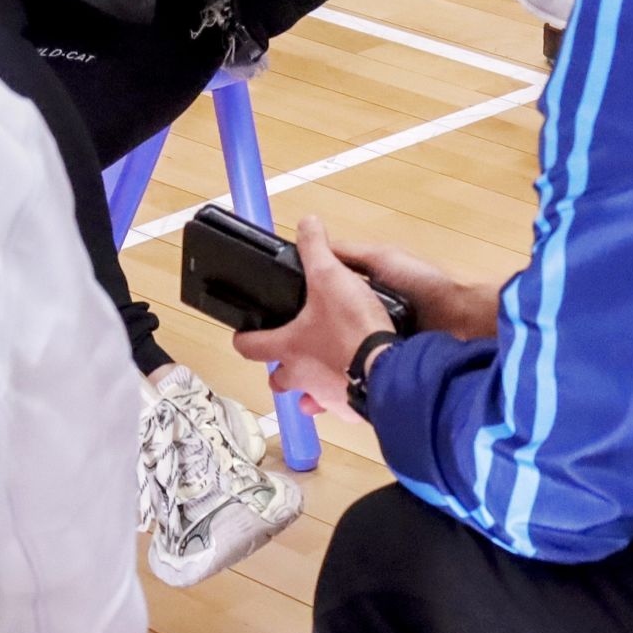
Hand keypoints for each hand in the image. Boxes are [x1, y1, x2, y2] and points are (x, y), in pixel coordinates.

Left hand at [233, 218, 484, 419]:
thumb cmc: (352, 328)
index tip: (243, 334)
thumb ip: (317, 249)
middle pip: (278, 379)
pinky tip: (356, 377)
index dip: (244, 338)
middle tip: (292, 350)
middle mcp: (302, 377)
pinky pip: (340, 404)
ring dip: (312, 382)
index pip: (249, 347)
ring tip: (327, 362)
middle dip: (281, 368)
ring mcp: (326, 396)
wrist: (389, 369)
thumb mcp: (331, 277)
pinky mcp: (352, 409)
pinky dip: (343, 393)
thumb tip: (308, 223)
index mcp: (288, 347)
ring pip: (308, 394)